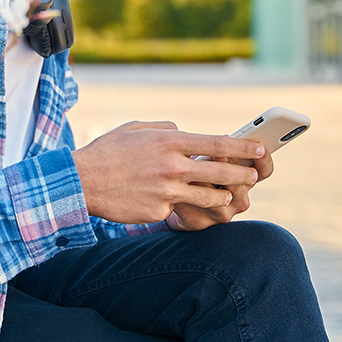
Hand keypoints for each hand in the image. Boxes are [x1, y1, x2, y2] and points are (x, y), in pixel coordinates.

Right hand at [72, 121, 264, 225]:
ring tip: (227, 195)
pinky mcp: (159, 212)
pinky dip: (182, 208)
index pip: (217, 143)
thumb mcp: (136, 129)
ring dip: (222, 196)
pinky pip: (180, 210)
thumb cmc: (108, 152)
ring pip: (209, 196)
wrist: (81, 182)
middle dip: (242, 174)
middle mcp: (172, 166)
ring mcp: (166, 192)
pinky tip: (177, 205)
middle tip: (253, 175)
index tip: (261, 148)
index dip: (243, 147)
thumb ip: (166, 129)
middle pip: (221, 172)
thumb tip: (185, 132)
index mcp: (169, 141)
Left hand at [169, 146, 274, 230]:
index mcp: (246, 179)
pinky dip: (184, 193)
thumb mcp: (210, 158)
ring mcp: (223, 213)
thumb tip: (224, 139)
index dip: (264, 158)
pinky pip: (195, 205)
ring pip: (218, 195)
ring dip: (202, 180)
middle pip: (242, 181)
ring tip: (187, 171)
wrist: (174, 199)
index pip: (264, 169)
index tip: (258, 146)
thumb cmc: (196, 170)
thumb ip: (220, 151)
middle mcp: (240, 199)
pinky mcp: (202, 222)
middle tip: (215, 156)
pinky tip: (174, 185)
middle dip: (227, 167)